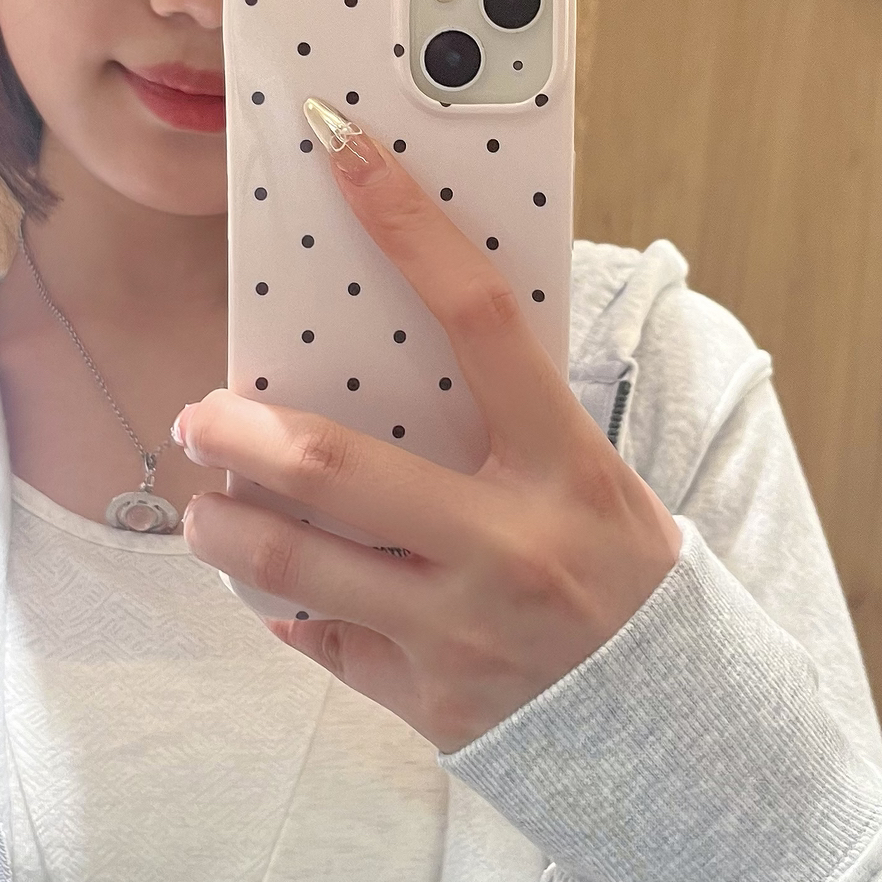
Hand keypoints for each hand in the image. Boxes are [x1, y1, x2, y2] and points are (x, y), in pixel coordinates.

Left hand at [175, 107, 683, 751]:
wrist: (679, 732)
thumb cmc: (620, 573)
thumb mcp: (593, 480)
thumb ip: (507, 423)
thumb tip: (384, 348)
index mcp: (568, 466)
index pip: (480, 318)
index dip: (404, 222)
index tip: (341, 150)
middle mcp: (512, 545)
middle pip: (331, 466)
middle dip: (235, 431)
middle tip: (202, 415)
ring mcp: (463, 630)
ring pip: (294, 563)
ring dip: (225, 526)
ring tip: (207, 508)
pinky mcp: (429, 701)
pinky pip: (318, 641)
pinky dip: (288, 609)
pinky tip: (280, 591)